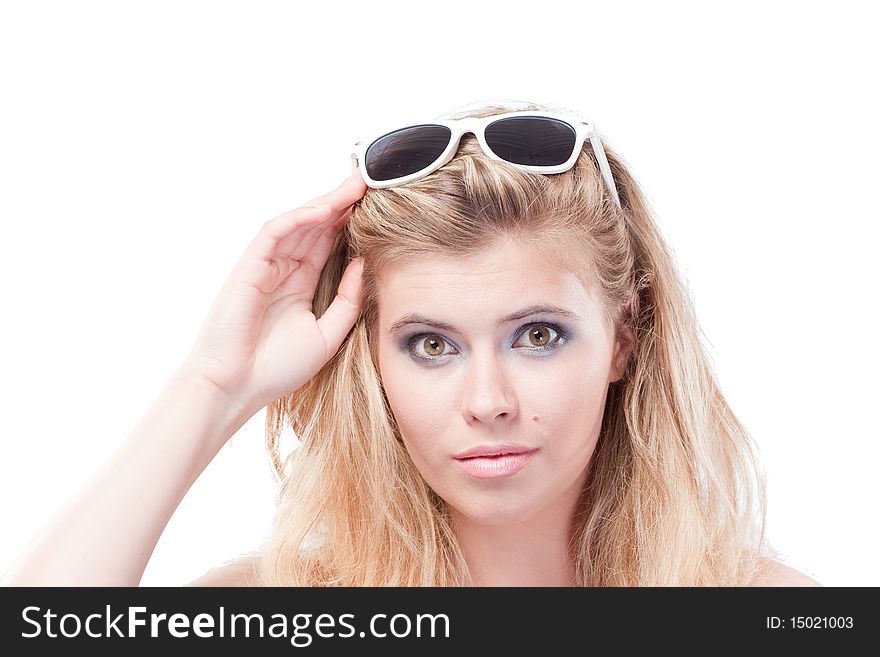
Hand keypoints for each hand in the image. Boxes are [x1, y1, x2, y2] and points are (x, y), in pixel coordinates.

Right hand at [181, 169, 367, 417]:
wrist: (236, 389)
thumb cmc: (275, 369)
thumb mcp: (327, 335)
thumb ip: (347, 300)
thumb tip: (363, 262)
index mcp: (300, 285)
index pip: (328, 244)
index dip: (350, 223)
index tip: (378, 206)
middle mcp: (283, 271)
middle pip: (316, 227)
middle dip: (343, 203)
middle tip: (370, 180)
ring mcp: (265, 266)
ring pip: (299, 223)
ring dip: (327, 203)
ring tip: (355, 186)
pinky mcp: (250, 267)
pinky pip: (275, 232)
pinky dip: (300, 218)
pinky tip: (326, 209)